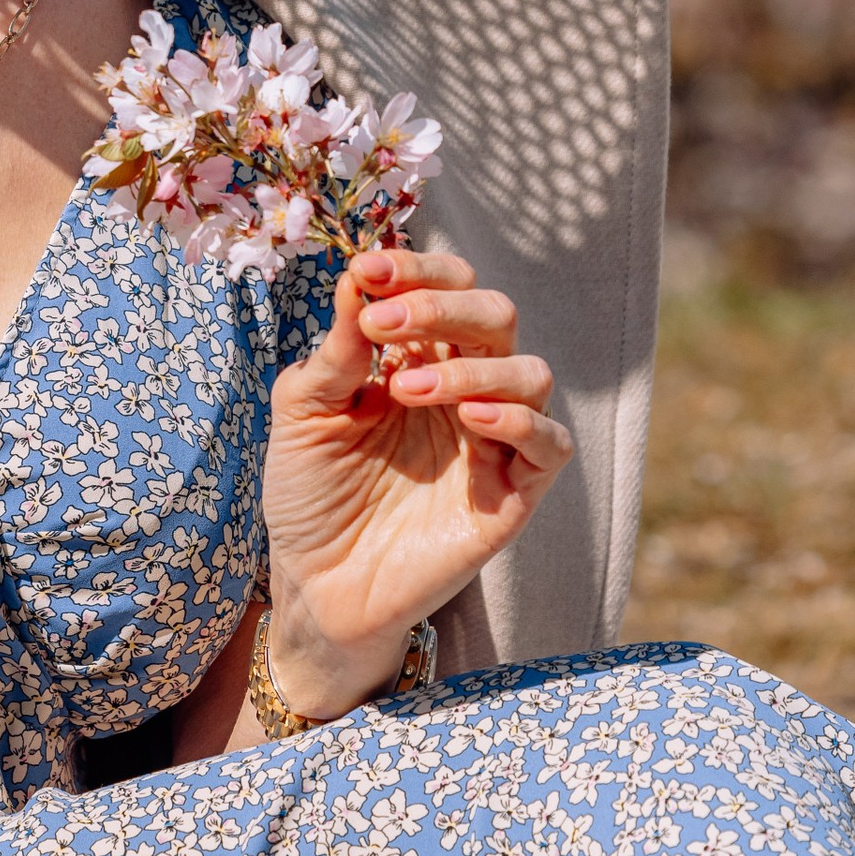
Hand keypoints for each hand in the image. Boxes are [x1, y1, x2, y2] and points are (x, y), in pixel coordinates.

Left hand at [258, 243, 573, 718]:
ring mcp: (493, 439)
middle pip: (495, 315)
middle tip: (384, 326)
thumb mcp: (304, 413)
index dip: (416, 271)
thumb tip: (357, 274)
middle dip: (443, 306)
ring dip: (472, 367)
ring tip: (405, 390)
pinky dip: (517, 419)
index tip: (368, 271)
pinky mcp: (514, 492)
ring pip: (530, 371)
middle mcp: (464, 388)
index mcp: (417, 358)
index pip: (446, 287)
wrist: (317, 585)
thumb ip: (336, 351)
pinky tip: (468, 419)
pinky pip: (550, 443)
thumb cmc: (311, 494)